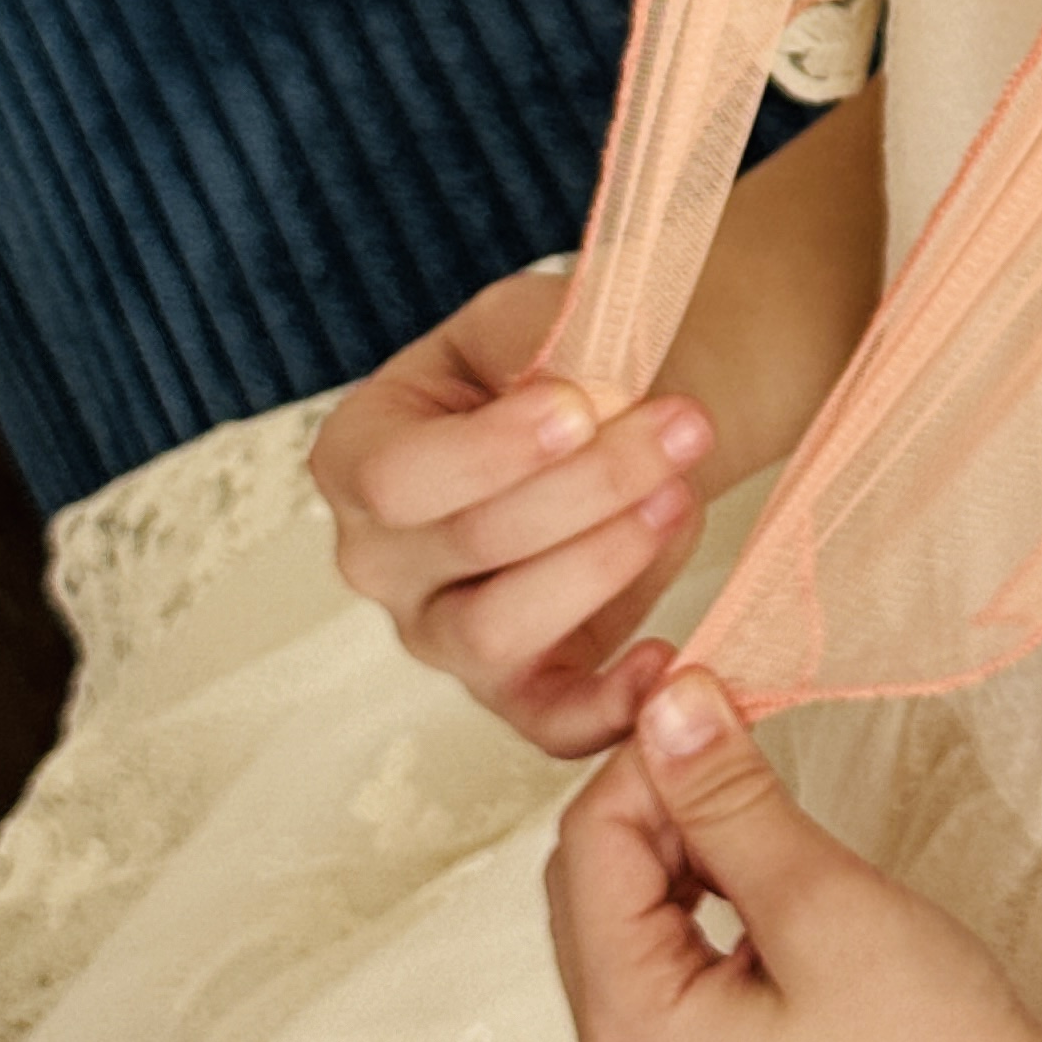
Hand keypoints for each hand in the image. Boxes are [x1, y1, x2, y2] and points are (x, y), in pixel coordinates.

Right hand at [309, 266, 719, 756]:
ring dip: (606, 562)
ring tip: (680, 495)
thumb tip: (586, 400)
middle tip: (683, 425)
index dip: (492, 450)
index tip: (581, 407)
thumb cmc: (562, 362)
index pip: (398, 476)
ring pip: (502, 631)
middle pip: (471, 543)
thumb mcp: (536, 318)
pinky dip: (607, 707)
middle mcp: (381, 560)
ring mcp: (440, 634)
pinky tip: (667, 661)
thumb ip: (543, 346)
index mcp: (358, 456)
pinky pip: (547, 723)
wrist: (627, 412)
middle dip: (593, 482)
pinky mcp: (515, 687)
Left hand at [546, 665, 1041, 1041]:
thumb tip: (668, 702)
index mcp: (630, 1035)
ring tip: (761, 792)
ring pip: (628, 904)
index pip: (590, 848)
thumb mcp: (823, 901)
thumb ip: (731, 800)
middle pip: (594, 878)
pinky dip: (703, 881)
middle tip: (738, 724)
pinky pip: (664, 944)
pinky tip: (764, 858)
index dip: (648, 757)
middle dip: (659, 791)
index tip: (713, 687)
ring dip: (683, 832)